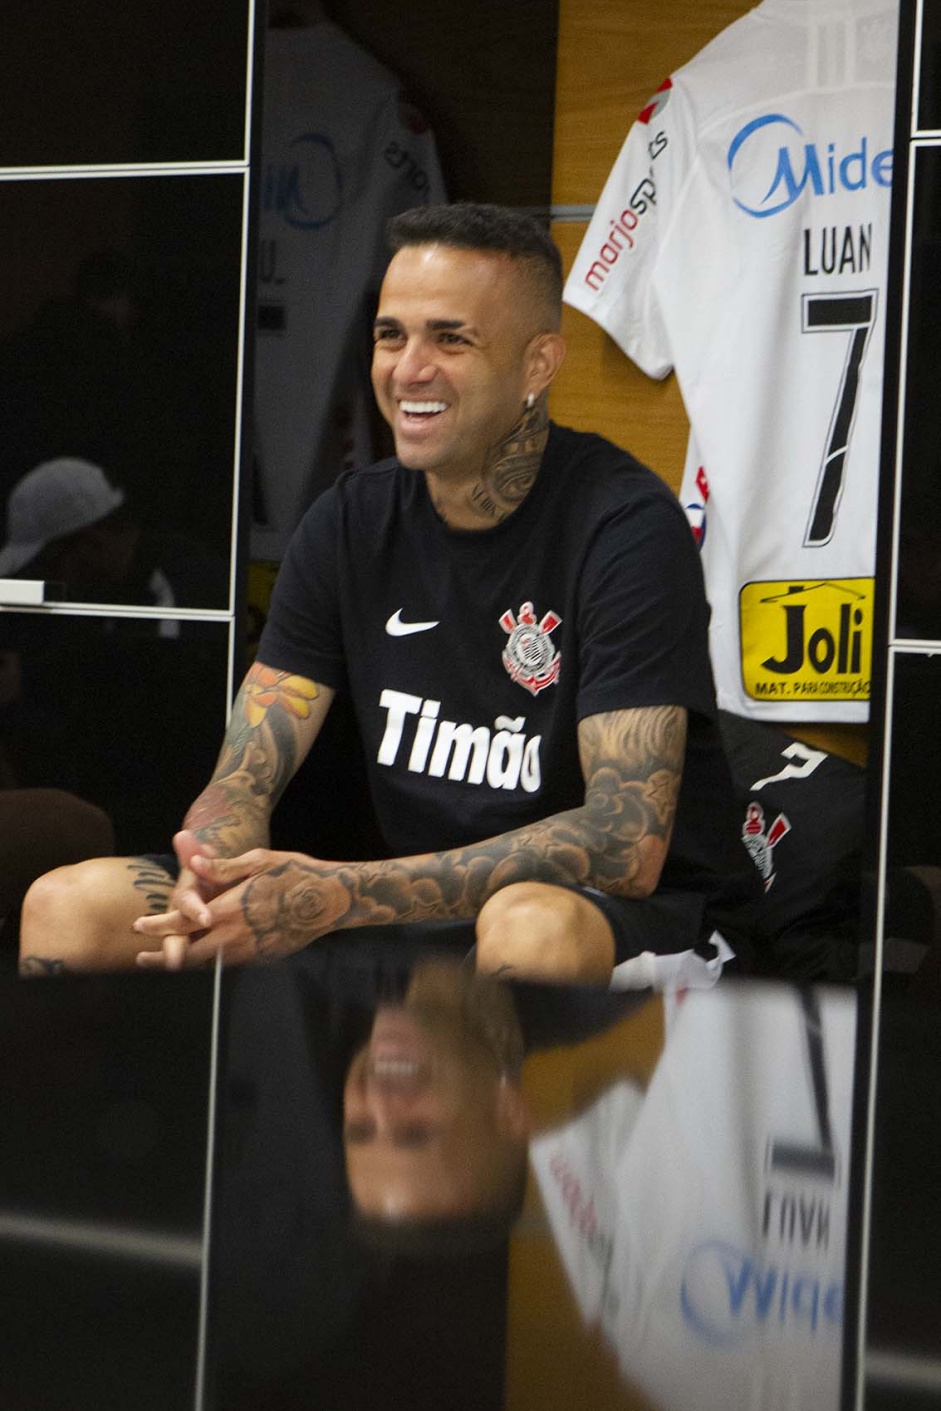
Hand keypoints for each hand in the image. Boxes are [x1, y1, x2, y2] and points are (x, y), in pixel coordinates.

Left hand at [134, 847, 339, 968]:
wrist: (331, 899)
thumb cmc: (294, 872)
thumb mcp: (258, 861)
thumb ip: (223, 868)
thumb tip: (192, 865)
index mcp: (230, 908)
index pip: (183, 922)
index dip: (158, 926)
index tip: (138, 926)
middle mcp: (236, 935)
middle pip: (189, 954)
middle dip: (162, 957)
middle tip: (141, 959)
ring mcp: (251, 950)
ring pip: (208, 964)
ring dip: (185, 962)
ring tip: (166, 961)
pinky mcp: (264, 957)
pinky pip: (230, 964)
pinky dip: (211, 964)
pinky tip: (204, 958)